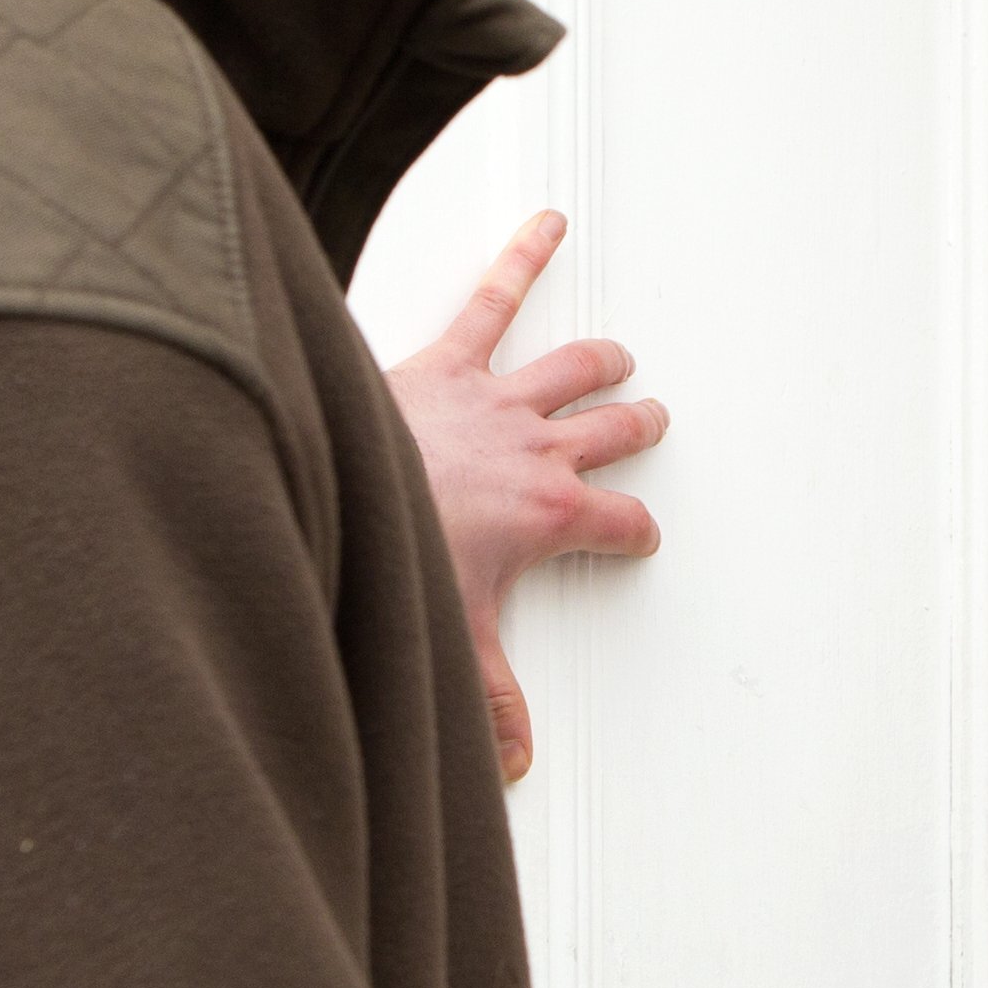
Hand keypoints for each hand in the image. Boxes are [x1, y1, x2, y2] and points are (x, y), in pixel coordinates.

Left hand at [384, 211, 665, 781]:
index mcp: (551, 516)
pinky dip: (524, 255)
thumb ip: (490, 704)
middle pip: (613, 433)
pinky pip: (494, 299)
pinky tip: (546, 223)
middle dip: (637, 428)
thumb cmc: (393, 550)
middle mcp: (538, 450)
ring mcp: (498, 399)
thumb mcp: (452, 642)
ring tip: (617, 354)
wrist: (338, 486)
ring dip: (602, 360)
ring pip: (574, 368)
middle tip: (649, 420)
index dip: (639, 533)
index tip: (640, 537)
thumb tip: (514, 764)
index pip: (623, 525)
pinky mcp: (450, 358)